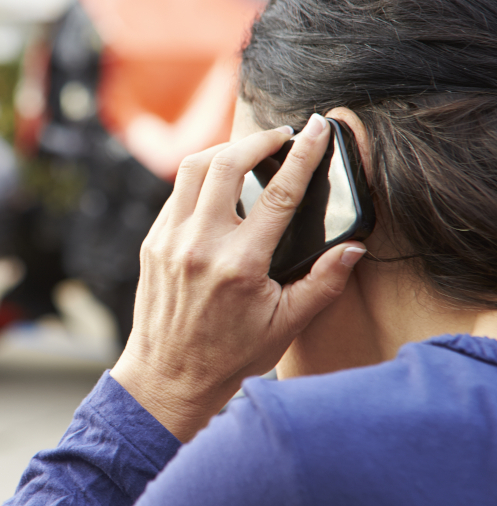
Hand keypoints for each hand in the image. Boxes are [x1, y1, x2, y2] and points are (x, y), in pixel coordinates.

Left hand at [110, 114, 366, 441]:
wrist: (167, 377)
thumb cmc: (228, 356)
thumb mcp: (286, 325)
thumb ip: (323, 283)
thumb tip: (353, 248)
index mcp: (239, 265)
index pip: (279, 194)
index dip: (303, 154)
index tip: (316, 128)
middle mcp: (199, 245)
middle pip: (225, 163)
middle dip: (257, 140)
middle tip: (281, 137)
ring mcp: (170, 241)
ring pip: (192, 170)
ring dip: (223, 151)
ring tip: (249, 152)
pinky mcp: (152, 243)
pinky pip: (176, 195)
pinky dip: (200, 179)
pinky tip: (219, 185)